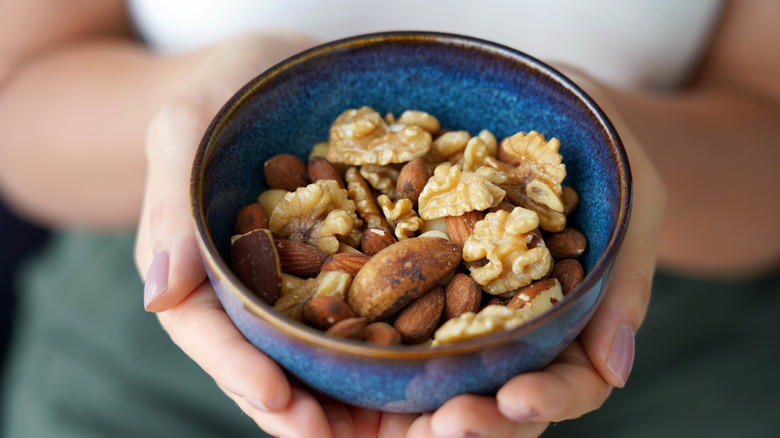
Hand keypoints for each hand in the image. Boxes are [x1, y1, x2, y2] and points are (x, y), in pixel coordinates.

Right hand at [134, 31, 382, 437]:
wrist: (282, 70)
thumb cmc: (226, 90)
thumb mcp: (185, 128)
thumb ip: (170, 204)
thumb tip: (158, 296)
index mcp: (197, 265)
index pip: (208, 333)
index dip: (239, 372)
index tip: (279, 402)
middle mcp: (248, 286)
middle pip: (264, 360)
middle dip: (297, 407)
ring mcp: (298, 281)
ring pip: (315, 353)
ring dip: (346, 397)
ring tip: (388, 425)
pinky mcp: (345, 266)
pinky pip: (363, 312)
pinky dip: (385, 346)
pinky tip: (422, 365)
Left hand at [375, 71, 666, 437]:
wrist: (544, 103)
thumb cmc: (604, 150)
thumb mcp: (635, 198)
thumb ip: (626, 278)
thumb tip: (616, 370)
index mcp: (573, 319)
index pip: (571, 381)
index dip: (550, 398)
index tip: (518, 398)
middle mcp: (514, 322)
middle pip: (501, 389)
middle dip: (480, 417)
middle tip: (452, 421)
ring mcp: (464, 301)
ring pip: (445, 366)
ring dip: (423, 395)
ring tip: (400, 406)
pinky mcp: (420, 272)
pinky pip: (396, 306)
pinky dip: (375, 332)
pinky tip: (349, 335)